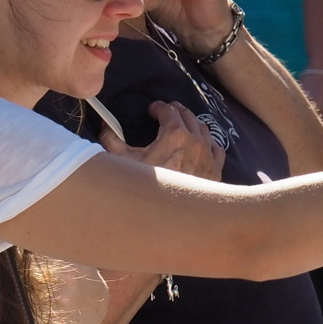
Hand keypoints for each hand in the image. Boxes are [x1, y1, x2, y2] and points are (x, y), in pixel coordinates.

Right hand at [100, 101, 224, 181]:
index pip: (169, 110)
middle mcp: (196, 142)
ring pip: (204, 130)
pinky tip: (203, 144)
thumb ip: (112, 139)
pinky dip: (209, 142)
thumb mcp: (123, 161)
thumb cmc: (144, 188)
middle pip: (188, 116)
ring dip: (193, 123)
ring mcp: (208, 156)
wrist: (166, 216)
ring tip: (184, 124)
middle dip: (176, 110)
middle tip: (168, 111)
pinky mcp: (215, 171)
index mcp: (175, 134)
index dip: (159, 107)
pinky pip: (217, 149)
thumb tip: (105, 126)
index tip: (153, 109)